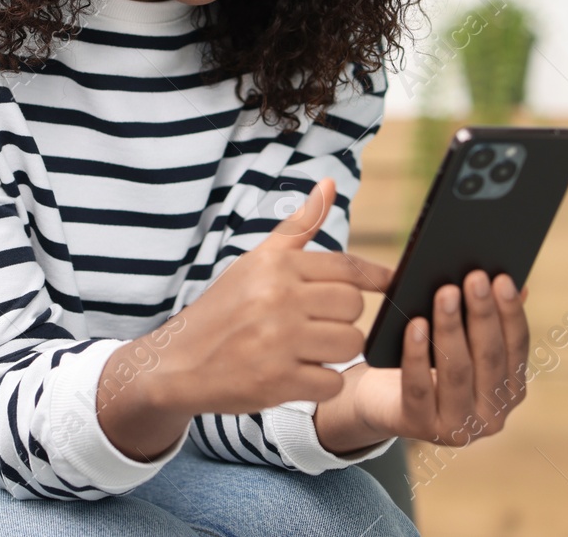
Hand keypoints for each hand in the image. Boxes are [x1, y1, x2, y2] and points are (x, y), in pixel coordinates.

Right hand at [155, 176, 392, 413]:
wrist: (177, 362)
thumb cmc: (224, 308)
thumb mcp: (256, 262)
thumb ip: (298, 227)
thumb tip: (331, 183)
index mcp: (275, 266)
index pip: (347, 268)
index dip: (375, 277)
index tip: (390, 283)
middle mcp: (278, 298)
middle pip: (353, 307)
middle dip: (343, 318)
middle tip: (318, 323)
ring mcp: (279, 341)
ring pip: (350, 344)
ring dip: (336, 352)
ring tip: (309, 348)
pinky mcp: (278, 381)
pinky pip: (333, 382)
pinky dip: (322, 383)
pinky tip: (299, 373)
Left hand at [314, 269, 530, 454]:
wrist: (383, 403)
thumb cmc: (429, 364)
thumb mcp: (460, 344)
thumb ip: (486, 320)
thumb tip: (513, 283)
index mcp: (510, 391)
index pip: (517, 347)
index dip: (511, 312)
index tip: (502, 278)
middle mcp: (492, 415)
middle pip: (489, 357)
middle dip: (482, 314)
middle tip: (473, 277)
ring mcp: (459, 428)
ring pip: (457, 372)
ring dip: (451, 328)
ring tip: (445, 292)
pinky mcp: (421, 428)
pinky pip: (419, 387)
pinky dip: (417, 354)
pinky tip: (416, 325)